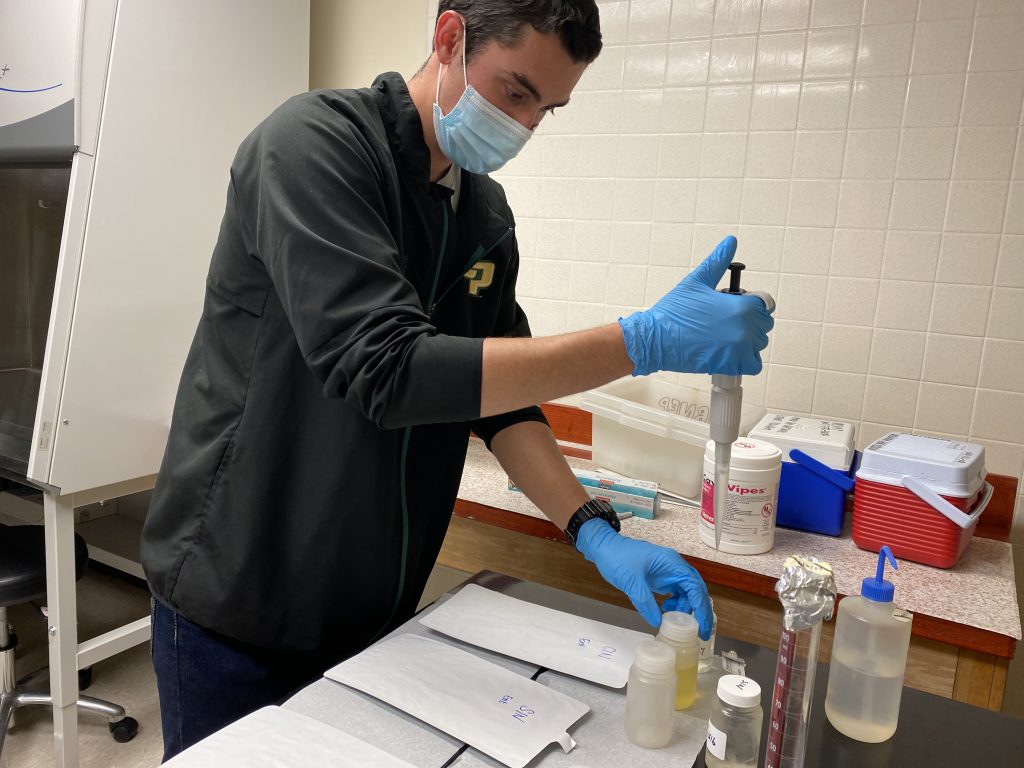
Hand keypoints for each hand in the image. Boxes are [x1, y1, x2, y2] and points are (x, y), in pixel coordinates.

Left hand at [575, 519, 712, 639]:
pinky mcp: (661, 577)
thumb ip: (645, 602)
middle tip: (700, 631)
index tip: (703, 626)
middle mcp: (674, 566)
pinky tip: (666, 610)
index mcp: (672, 563)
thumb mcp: (631, 582)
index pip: (695, 586)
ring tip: (674, 620)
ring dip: (685, 607)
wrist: (604, 548)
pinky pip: (675, 591)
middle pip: (695, 589)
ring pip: (686, 592)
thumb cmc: (618, 558)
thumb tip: (658, 622)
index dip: (701, 607)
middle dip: (699, 610)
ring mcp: (668, 571)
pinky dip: (675, 603)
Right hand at [618, 235, 772, 376]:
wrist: (655, 339)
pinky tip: (729, 353)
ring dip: (747, 341)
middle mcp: (745, 328)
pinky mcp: (731, 365)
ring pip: (758, 344)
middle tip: (725, 322)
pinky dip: (745, 360)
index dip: (752, 303)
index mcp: (742, 307)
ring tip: (723, 336)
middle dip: (750, 322)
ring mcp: (740, 349)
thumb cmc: (673, 312)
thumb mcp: (696, 281)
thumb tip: (730, 241)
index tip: (736, 306)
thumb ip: (718, 261)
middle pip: (764, 324)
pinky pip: (752, 364)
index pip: (766, 304)